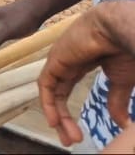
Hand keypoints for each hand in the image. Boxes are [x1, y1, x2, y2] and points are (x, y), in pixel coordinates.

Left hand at [39, 2, 134, 146]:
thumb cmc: (124, 49)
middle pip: (58, 95)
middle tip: (70, 140)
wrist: (119, 29)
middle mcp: (66, 63)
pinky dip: (47, 103)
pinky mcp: (55, 60)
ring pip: (51, 93)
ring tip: (67, 136)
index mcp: (81, 64)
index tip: (76, 134)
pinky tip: (54, 120)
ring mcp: (59, 61)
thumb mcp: (121, 81)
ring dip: (57, 116)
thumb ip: (115, 100)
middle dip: (62, 119)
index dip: (68, 113)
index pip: (67, 91)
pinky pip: (45, 85)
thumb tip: (121, 123)